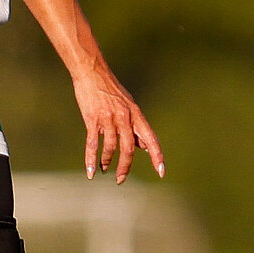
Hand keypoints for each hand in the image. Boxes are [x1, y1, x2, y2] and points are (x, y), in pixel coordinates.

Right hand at [71, 61, 165, 182]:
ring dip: (108, 162)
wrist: (92, 72)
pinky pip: (93, 144)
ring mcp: (109, 118)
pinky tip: (91, 171)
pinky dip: (91, 159)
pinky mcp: (93, 119)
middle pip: (129, 148)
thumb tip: (143, 146)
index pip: (151, 139)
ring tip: (105, 169)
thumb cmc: (111, 90)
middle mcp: (125, 118)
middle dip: (126, 166)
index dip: (157, 156)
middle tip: (121, 179)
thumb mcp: (130, 105)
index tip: (161, 172)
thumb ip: (136, 126)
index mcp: (137, 115)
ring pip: (112, 147)